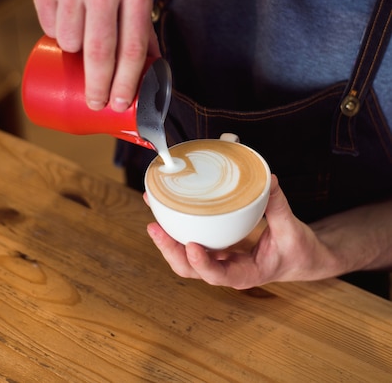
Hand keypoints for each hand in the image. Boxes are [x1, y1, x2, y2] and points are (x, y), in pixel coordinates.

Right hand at [28, 0, 159, 110]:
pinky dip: (56, 31)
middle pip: (101, 53)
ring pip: (71, 42)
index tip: (122, 103)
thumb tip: (154, 64)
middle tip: (96, 103)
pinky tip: (63, 10)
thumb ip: (144, 21)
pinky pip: (49, 28)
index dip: (128, 81)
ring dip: (74, 49)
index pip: (133, 46)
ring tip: (80, 27)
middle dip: (99, 86)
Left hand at [146, 175, 338, 288]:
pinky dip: (178, 230)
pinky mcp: (217, 248)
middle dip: (170, 250)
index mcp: (246, 274)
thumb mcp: (292, 230)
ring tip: (154, 217)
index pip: (218, 276)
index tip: (191, 245)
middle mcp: (227, 270)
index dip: (202, 263)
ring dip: (168, 240)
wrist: (302, 258)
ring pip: (186, 258)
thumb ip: (278, 206)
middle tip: (155, 227)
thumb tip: (269, 180)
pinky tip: (167, 212)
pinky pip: (193, 242)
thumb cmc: (298, 251)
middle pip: (190, 268)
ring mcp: (219, 260)